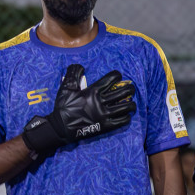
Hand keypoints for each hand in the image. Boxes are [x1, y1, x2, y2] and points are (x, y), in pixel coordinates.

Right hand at [22, 64, 136, 156]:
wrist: (61, 127)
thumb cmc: (64, 107)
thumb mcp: (66, 88)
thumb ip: (73, 75)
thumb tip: (80, 66)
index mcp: (92, 91)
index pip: (110, 80)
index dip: (117, 75)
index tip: (119, 75)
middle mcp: (101, 102)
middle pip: (122, 92)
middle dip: (130, 89)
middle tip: (131, 89)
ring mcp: (104, 114)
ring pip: (125, 107)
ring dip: (132, 104)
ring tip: (132, 103)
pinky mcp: (106, 126)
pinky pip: (122, 121)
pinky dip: (127, 117)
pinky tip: (127, 115)